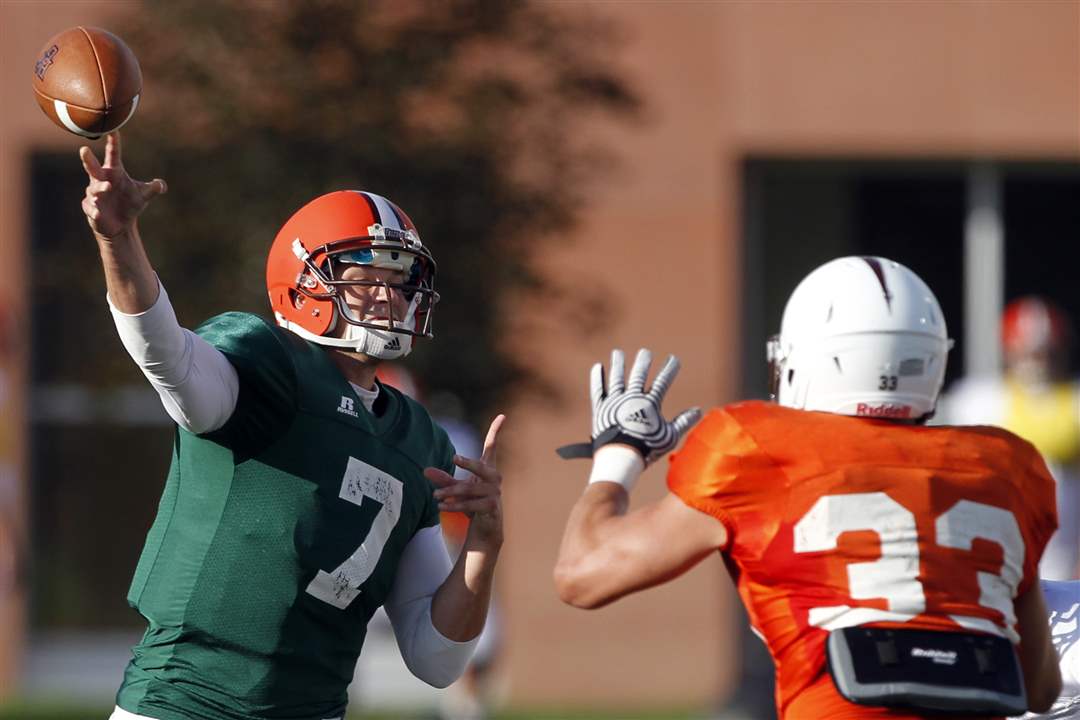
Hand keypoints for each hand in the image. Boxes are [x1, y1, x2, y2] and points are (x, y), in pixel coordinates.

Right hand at [80, 132, 166, 240]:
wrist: (120, 224)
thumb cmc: (130, 203)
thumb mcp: (143, 196)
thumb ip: (152, 189)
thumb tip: (161, 185)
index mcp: (114, 172)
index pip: (113, 155)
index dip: (113, 142)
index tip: (112, 129)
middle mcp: (101, 180)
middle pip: (92, 167)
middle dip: (88, 159)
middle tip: (84, 149)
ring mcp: (94, 193)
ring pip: (94, 189)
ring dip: (100, 188)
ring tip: (107, 188)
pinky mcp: (89, 208)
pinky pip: (90, 208)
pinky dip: (93, 210)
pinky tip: (97, 214)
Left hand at [426, 414, 505, 548]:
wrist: (486, 525)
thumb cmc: (473, 501)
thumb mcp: (457, 488)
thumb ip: (443, 479)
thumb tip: (424, 470)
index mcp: (487, 468)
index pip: (492, 446)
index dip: (496, 430)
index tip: (502, 415)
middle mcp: (494, 477)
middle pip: (482, 466)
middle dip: (468, 463)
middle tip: (454, 458)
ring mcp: (495, 492)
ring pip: (470, 489)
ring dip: (451, 493)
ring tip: (435, 496)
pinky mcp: (492, 506)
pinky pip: (471, 505)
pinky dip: (455, 506)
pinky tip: (442, 507)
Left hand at [558, 348, 700, 465]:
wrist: (620, 457)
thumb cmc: (646, 449)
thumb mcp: (669, 436)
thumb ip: (683, 421)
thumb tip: (698, 410)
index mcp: (650, 403)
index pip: (663, 381)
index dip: (669, 369)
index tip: (674, 359)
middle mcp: (632, 398)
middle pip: (638, 375)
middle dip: (643, 362)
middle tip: (645, 352)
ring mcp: (615, 402)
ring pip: (617, 378)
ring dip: (618, 364)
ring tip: (618, 353)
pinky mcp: (601, 408)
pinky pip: (598, 389)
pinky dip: (597, 378)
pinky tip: (597, 367)